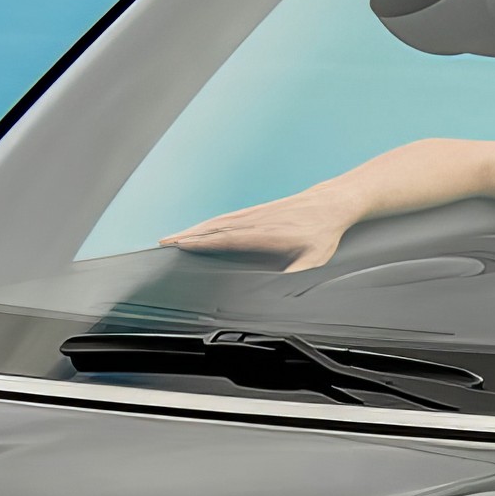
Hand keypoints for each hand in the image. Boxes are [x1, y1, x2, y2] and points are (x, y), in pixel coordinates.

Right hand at [160, 189, 358, 271]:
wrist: (331, 203)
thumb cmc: (323, 233)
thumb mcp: (314, 261)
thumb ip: (294, 277)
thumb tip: (278, 291)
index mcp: (265, 233)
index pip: (226, 238)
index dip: (202, 242)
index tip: (180, 246)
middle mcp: (255, 220)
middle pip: (214, 228)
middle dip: (187, 236)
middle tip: (163, 244)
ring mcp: (254, 213)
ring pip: (217, 221)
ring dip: (193, 229)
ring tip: (172, 238)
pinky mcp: (256, 210)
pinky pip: (226, 217)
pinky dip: (208, 223)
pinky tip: (199, 229)